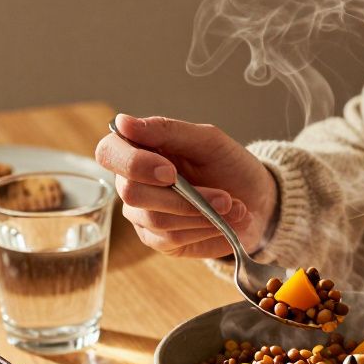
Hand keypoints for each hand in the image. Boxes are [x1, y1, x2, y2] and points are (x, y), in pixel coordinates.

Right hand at [95, 114, 277, 257]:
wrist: (255, 199)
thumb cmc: (228, 165)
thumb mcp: (207, 140)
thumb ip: (166, 130)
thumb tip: (122, 122)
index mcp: (138, 150)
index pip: (109, 153)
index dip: (134, 164)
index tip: (170, 171)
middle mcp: (132, 183)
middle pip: (133, 193)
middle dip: (183, 197)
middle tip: (224, 197)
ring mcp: (143, 215)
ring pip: (157, 219)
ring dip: (203, 214)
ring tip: (234, 207)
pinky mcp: (159, 241)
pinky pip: (172, 238)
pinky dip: (204, 229)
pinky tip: (225, 222)